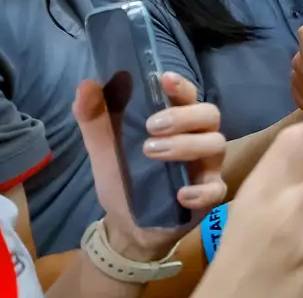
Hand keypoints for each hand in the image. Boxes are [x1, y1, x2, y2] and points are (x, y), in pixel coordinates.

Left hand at [74, 72, 226, 260]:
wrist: (125, 223)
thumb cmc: (122, 175)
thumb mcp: (103, 145)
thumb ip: (93, 115)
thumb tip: (86, 84)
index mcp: (177, 119)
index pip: (188, 94)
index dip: (181, 85)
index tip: (164, 80)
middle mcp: (198, 137)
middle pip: (209, 114)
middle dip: (183, 116)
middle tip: (150, 126)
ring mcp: (207, 166)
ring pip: (215, 145)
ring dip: (185, 145)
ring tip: (151, 153)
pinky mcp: (209, 196)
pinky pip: (216, 189)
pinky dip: (200, 191)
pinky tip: (179, 194)